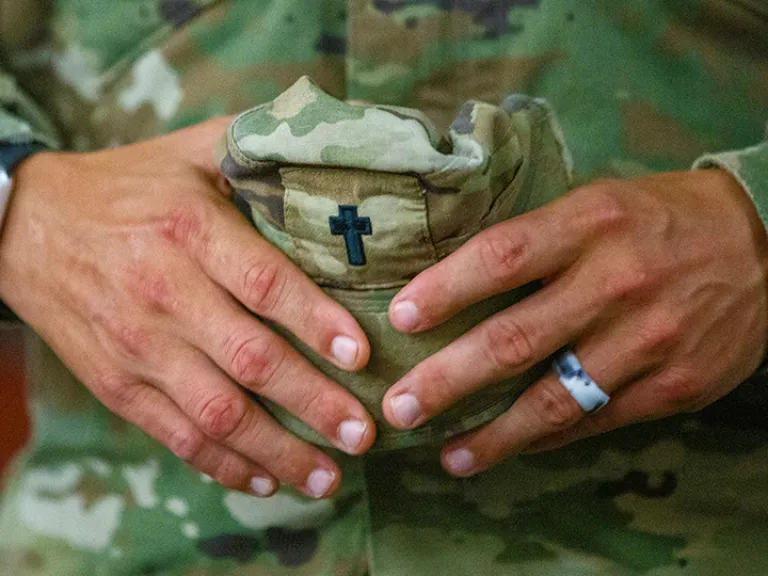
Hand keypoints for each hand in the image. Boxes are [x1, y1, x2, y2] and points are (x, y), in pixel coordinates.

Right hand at [0, 118, 375, 497]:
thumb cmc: (128, 188)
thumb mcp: (190, 151)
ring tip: (329, 476)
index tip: (361, 355)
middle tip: (364, 432)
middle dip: (315, 403)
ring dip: (278, 451)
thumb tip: (331, 144)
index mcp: (190, 232)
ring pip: (218, 413)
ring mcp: (138, 347)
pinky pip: (176, 435)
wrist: (27, 227)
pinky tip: (265, 481)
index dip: (317, 322)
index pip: (265, 284)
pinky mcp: (118, 384)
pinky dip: (223, 466)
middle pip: (252, 360)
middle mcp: (164, 294)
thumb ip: (257, 148)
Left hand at [382, 170, 767, 475]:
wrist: (766, 245)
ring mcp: (648, 339)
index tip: (399, 319)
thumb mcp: (600, 205)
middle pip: (513, 340)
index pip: (501, 258)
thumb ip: (537, 240)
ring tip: (447, 454)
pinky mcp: (675, 385)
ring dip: (493, 434)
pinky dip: (548, 438)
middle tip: (398, 408)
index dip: (444, 291)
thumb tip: (457, 282)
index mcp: (591, 224)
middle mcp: (616, 282)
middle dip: (446, 380)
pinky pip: (597, 420)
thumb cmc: (662, 220)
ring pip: (554, 398)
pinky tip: (512, 448)